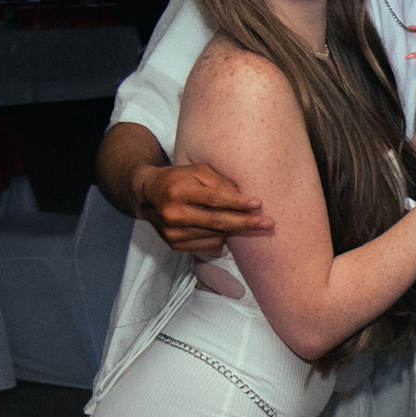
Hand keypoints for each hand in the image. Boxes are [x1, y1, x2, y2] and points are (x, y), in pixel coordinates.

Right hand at [133, 162, 270, 253]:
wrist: (147, 195)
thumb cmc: (178, 178)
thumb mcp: (197, 171)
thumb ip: (220, 182)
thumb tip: (244, 198)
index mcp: (178, 191)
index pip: (213, 199)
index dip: (237, 203)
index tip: (258, 204)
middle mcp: (173, 214)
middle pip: (216, 222)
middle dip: (245, 223)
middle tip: (269, 223)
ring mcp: (172, 233)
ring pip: (215, 235)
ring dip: (237, 231)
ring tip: (254, 225)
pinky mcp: (174, 245)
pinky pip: (207, 245)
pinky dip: (222, 238)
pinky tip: (230, 231)